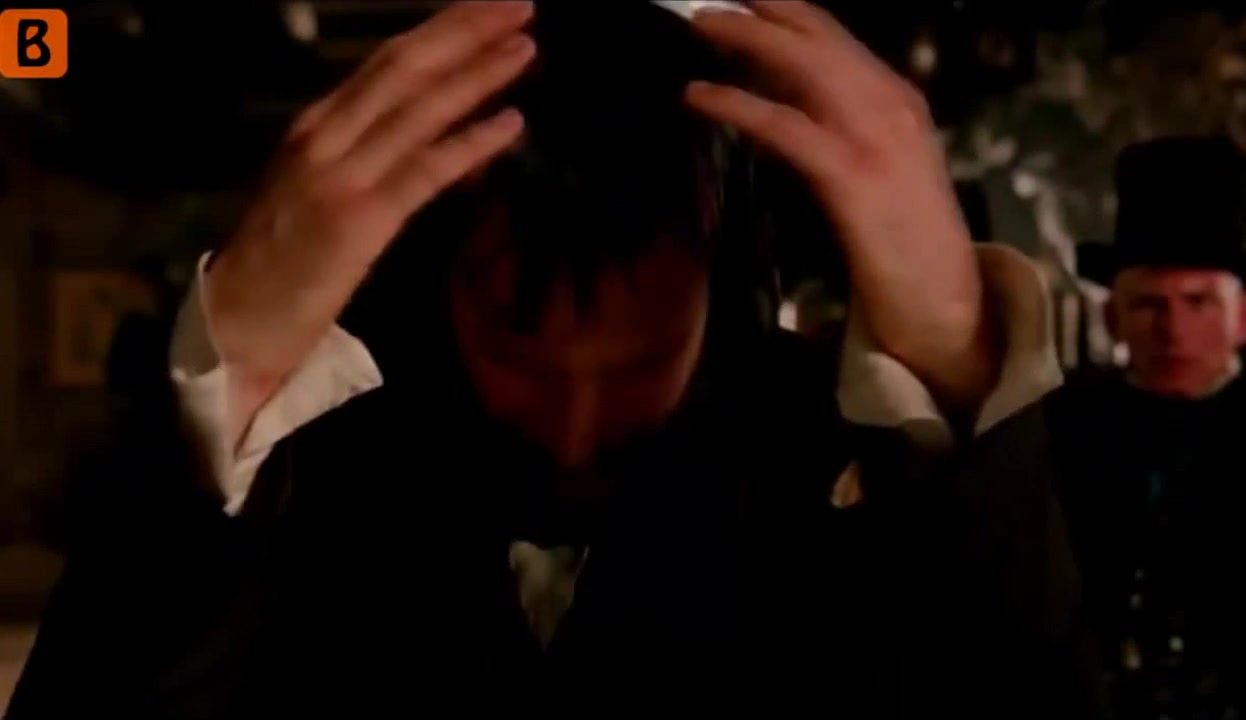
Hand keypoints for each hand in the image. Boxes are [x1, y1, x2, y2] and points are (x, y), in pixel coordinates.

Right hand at [204, 1, 534, 444]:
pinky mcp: (358, 221)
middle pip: (405, 68)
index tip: (488, 7)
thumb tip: (432, 128)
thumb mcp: (319, 187)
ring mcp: (341, 176)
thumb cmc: (281, 260)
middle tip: (519, 3)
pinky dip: (470, 143)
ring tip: (525, 47)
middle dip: (464, 31)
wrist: (236, 321)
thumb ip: (368, 153)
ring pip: (417, 109)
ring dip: (476, 74)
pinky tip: (511, 124)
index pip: (386, 62)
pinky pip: (424, 172)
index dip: (441, 29)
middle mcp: (326, 136)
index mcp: (317, 124)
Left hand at [686, 2, 998, 411]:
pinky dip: (736, 104)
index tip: (743, 1)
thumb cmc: (907, 246)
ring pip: (802, 65)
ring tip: (697, 24)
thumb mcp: (881, 170)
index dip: (786, 12)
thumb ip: (843, 129)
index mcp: (898, 99)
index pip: (835, 37)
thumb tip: (784, 98)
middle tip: (706, 0)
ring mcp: (876, 137)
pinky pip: (784, 126)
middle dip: (761, 9)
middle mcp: (891, 103)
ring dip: (745, 38)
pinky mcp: (852, 177)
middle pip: (817, 35)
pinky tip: (699, 97)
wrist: (946, 303)